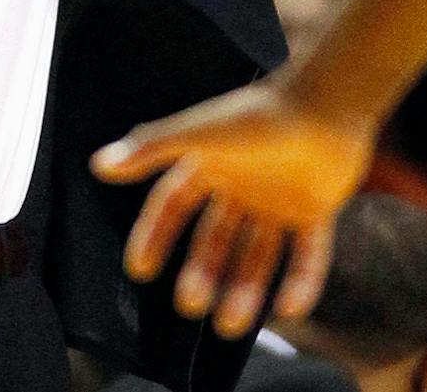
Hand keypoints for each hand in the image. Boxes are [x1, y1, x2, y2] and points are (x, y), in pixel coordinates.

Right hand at [91, 80, 373, 335]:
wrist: (326, 103)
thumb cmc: (258, 112)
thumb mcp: (198, 132)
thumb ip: (150, 148)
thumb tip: (101, 165)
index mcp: (210, 163)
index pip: (172, 205)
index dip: (155, 235)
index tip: (140, 269)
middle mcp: (241, 185)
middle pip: (215, 239)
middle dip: (201, 272)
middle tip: (191, 304)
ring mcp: (279, 200)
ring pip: (258, 253)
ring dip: (246, 288)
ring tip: (231, 324)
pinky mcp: (315, 211)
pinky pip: (308, 255)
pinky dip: (302, 282)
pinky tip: (290, 307)